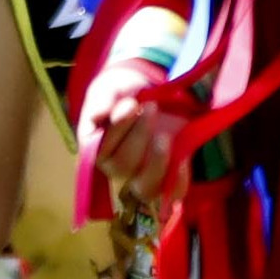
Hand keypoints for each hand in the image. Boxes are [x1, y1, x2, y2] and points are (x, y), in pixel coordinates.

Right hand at [79, 50, 185, 208]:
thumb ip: (103, 99)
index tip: (131, 104)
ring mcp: (143, 176)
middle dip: (138, 136)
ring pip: (145, 187)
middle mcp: (118, 168)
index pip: (100, 151)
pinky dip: (178, 179)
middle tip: (151, 107)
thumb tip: (98, 115)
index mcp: (98, 149)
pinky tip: (182, 159)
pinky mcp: (168, 178)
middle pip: (123, 167)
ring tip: (164, 136)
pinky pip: (172, 191)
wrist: (155, 91)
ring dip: (156, 162)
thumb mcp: (111, 87)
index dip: (117, 130)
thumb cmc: (125, 93)